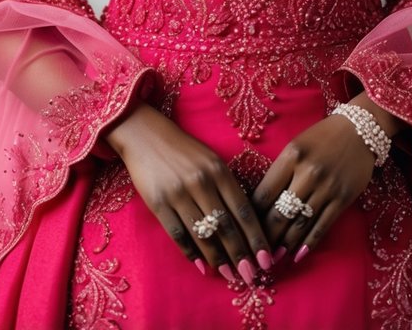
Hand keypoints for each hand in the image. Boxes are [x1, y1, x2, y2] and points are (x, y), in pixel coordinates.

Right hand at [105, 102, 272, 284]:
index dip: (256, 238)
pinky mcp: (158, 203)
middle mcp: (201, 182)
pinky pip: (178, 234)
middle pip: (226, 226)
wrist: (145, 134)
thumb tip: (245, 222)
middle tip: (252, 277)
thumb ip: (227, 186)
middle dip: (241, 255)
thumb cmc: (184, 150)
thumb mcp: (211, 160)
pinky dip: (191, 253)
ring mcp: (179, 194)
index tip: (267, 259)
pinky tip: (201, 266)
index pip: (243, 210)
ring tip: (230, 276)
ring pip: (204, 234)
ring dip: (219, 259)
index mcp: (219, 170)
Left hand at [251, 97, 400, 263]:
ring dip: (286, 244)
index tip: (246, 230)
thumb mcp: (296, 146)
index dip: (253, 215)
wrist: (360, 129)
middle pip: (280, 212)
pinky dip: (310, 243)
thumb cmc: (322, 137)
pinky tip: (299, 255)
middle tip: (257, 253)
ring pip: (300, 223)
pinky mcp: (343, 198)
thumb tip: (262, 203)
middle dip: (266, 237)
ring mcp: (327, 187)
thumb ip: (281, 170)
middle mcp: (308, 172)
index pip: (265, 192)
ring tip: (274, 258)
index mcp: (291, 156)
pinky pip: (322, 225)